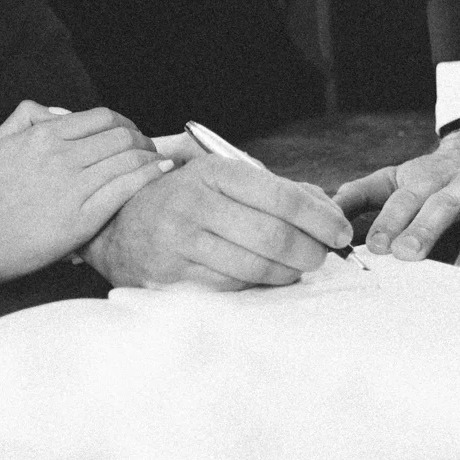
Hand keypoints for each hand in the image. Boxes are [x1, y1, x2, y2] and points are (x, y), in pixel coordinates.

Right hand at [0, 102, 168, 282]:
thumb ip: (26, 115)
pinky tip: (160, 172)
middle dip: (141, 139)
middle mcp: (62, 156)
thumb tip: (59, 112)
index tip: (129, 131)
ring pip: (128, 159)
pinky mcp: (84, 216)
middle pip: (120, 135)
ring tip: (158, 161)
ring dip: (150, 156)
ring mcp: (74, 186)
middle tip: (147, 148)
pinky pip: (126, 187)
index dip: (123, 121)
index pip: (100, 117)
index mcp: (44, 135)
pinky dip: (149, 176)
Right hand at [81, 134, 353, 289]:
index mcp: (213, 172)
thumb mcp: (222, 178)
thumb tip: (328, 210)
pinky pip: (232, 287)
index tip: (340, 232)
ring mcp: (180, 241)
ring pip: (255, 267)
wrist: (119, 223)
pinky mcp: (172, 275)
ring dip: (288, 272)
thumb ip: (276, 189)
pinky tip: (264, 277)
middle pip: (273, 236)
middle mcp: (194, 203)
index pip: (280, 196)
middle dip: (310, 251)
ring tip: (296, 268)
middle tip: (321, 255)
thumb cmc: (184, 198)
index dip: (319, 218)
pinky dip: (258, 285)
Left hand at [333, 134, 459, 272]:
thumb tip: (321, 211)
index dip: (388, 222)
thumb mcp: (397, 177)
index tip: (374, 248)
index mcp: (425, 179)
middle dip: (424, 230)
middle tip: (408, 256)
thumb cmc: (435, 173)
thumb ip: (361, 195)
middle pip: (441, 206)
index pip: (403, 200)